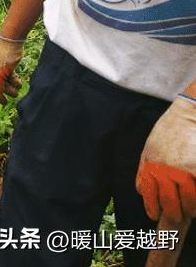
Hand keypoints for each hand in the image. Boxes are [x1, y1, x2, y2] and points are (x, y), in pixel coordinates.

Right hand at [0, 37, 23, 104]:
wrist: (11, 42)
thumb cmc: (3, 58)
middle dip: (3, 93)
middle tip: (10, 98)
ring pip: (4, 83)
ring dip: (10, 88)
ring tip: (17, 88)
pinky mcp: (7, 66)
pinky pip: (10, 77)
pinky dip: (14, 81)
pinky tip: (19, 82)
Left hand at [136, 96, 195, 221]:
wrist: (189, 114)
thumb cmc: (169, 131)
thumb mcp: (150, 149)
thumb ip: (145, 170)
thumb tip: (142, 192)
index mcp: (151, 166)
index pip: (149, 195)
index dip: (152, 208)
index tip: (154, 216)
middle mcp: (165, 171)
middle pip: (169, 203)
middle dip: (173, 215)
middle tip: (176, 218)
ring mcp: (184, 172)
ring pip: (189, 203)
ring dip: (190, 209)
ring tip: (191, 209)